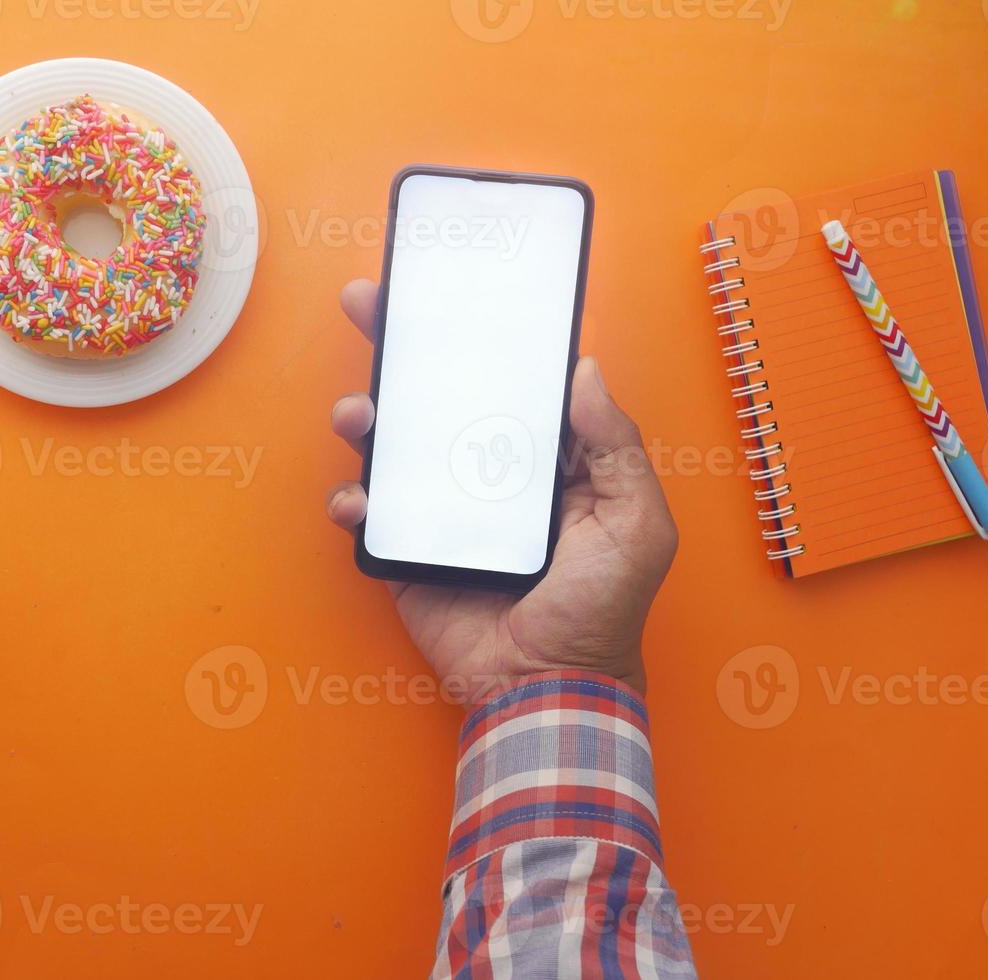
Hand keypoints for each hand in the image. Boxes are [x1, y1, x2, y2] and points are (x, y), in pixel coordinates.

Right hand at [326, 280, 677, 701]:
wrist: (545, 690)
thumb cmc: (602, 611)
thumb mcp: (636, 524)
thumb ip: (616, 447)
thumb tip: (584, 369)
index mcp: (546, 461)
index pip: (508, 383)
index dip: (480, 337)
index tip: (449, 291)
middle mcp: (489, 476)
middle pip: (438, 398)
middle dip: (399, 348)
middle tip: (369, 306)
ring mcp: (443, 513)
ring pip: (393, 447)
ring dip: (365, 419)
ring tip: (357, 415)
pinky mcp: (406, 553)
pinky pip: (368, 516)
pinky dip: (352, 503)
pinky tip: (357, 502)